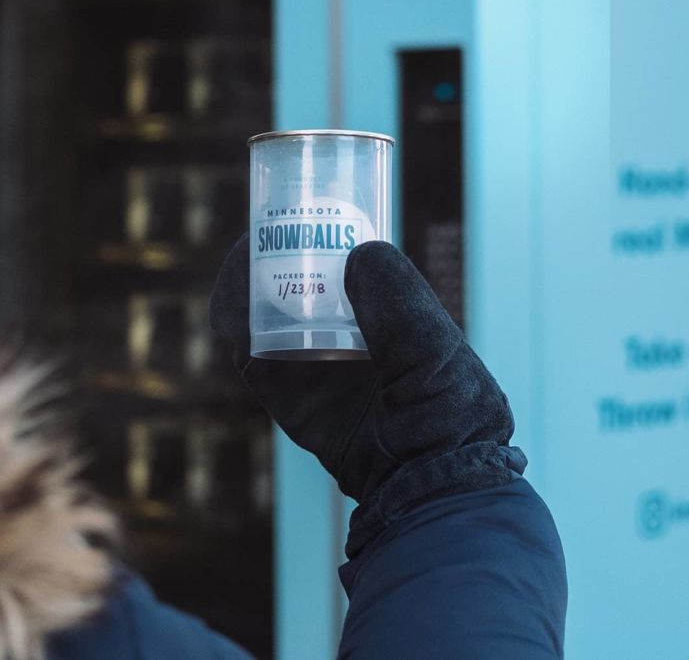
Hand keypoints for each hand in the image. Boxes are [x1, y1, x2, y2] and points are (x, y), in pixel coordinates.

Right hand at [210, 235, 524, 553]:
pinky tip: (231, 304)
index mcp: (387, 321)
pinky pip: (254, 362)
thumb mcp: (434, 345)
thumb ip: (399, 300)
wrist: (433, 483)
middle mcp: (349, 342)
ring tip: (241, 255)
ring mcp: (318, 374)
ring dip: (248, 286)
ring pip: (269, 320)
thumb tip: (357, 250)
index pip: (346, 270)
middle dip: (277, 256)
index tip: (305, 212)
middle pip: (301, 288)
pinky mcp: (291, 405)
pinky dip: (236, 330)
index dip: (321, 240)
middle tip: (261, 226)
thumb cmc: (450, 410)